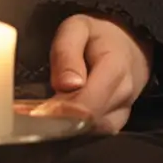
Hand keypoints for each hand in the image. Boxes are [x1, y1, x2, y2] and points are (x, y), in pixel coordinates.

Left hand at [45, 13, 152, 133]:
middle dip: (59, 120)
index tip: (37, 112)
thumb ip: (67, 51)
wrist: (128, 46)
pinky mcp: (116, 123)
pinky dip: (75, 129)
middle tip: (33, 114)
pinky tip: (60, 119)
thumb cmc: (98, 36)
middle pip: (88, 122)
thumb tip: (65, 85)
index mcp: (115, 69)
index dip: (61, 112)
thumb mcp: (77, 28)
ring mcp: (123, 113)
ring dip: (67, 127)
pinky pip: (94, 134)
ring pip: (91, 132)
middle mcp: (123, 96)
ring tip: (44, 114)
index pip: (88, 104)